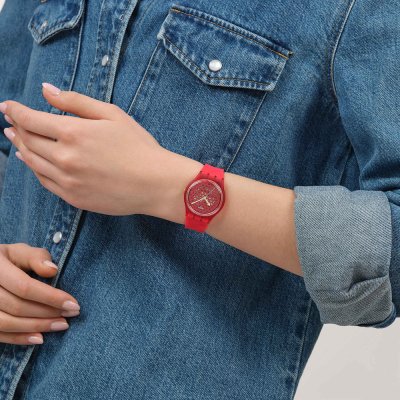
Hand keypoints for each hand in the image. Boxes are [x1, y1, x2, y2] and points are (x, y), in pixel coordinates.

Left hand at [0, 83, 167, 214]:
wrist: (155, 184)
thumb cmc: (138, 146)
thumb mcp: (112, 114)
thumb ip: (76, 101)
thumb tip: (46, 90)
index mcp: (73, 133)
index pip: (31, 119)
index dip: (16, 111)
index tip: (7, 106)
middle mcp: (64, 158)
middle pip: (28, 141)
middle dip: (16, 128)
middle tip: (10, 122)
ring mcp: (67, 181)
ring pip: (32, 163)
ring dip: (21, 148)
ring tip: (17, 140)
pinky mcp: (73, 198)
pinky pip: (45, 182)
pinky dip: (35, 169)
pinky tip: (34, 163)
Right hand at [0, 243, 80, 345]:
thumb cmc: (6, 259)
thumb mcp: (19, 252)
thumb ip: (35, 257)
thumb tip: (53, 270)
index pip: (24, 286)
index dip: (50, 297)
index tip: (73, 303)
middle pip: (17, 307)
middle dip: (48, 313)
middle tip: (72, 314)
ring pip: (7, 323)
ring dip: (37, 326)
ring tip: (61, 325)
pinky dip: (19, 338)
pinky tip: (40, 338)